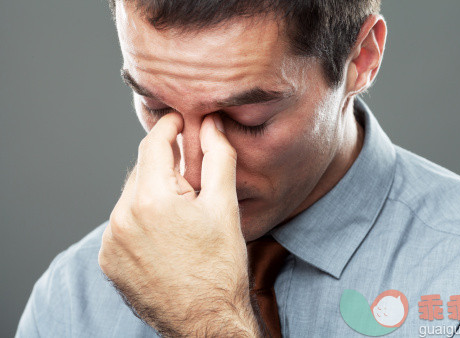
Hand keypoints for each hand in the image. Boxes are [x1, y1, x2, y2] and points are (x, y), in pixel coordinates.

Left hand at [98, 113, 261, 336]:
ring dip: (152, 193)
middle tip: (191, 179)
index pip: (153, 144)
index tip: (178, 120)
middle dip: (165, 166)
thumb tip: (211, 124)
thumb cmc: (220, 266)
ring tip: (181, 214)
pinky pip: (121, 223)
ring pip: (131, 197)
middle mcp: (121, 218)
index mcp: (151, 200)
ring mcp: (111, 242)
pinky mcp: (108, 260)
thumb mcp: (225, 206)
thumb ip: (217, 157)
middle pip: (142, 171)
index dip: (168, 126)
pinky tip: (164, 233)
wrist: (206, 321)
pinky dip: (139, 218)